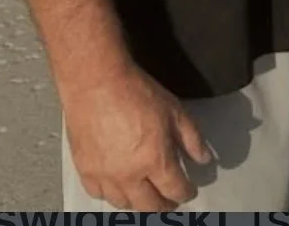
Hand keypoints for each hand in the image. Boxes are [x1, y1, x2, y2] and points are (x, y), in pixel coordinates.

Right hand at [61, 62, 212, 209]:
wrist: (96, 82)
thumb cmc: (136, 91)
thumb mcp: (174, 110)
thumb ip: (192, 138)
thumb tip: (203, 158)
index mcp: (154, 160)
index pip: (175, 189)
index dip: (186, 192)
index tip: (189, 190)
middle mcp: (129, 176)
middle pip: (149, 206)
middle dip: (164, 206)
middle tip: (170, 201)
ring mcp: (105, 176)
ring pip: (123, 204)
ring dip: (138, 203)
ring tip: (146, 195)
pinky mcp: (85, 170)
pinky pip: (99, 194)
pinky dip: (111, 195)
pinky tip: (118, 187)